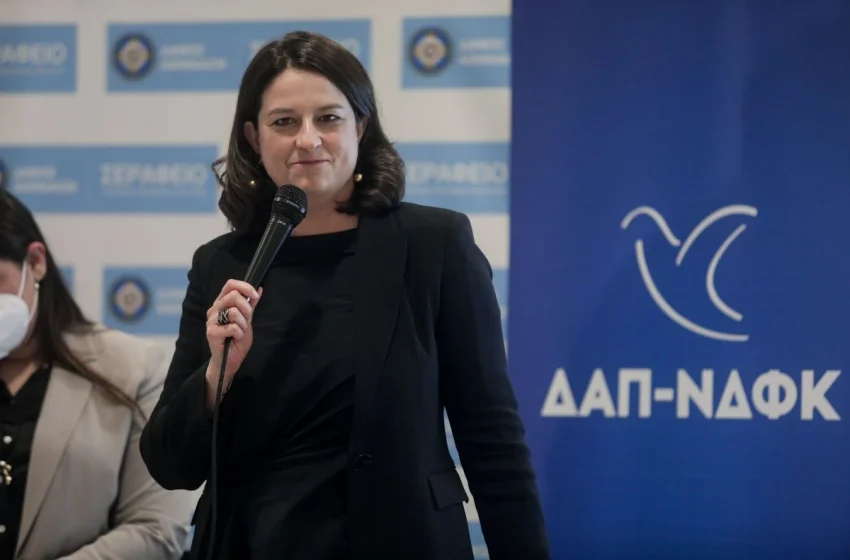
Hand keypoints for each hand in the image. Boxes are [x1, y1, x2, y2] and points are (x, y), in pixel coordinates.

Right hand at [204, 279, 261, 393]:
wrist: (230, 359)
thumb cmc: (237, 339)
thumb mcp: (247, 319)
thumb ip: (251, 304)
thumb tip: (259, 288)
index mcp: (222, 303)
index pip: (230, 284)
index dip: (245, 287)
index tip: (255, 295)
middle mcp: (214, 309)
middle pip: (233, 295)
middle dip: (246, 308)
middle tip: (247, 320)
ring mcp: (211, 320)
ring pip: (233, 312)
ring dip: (243, 324)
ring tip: (240, 331)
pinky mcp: (211, 332)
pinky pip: (232, 327)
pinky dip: (239, 333)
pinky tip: (235, 338)